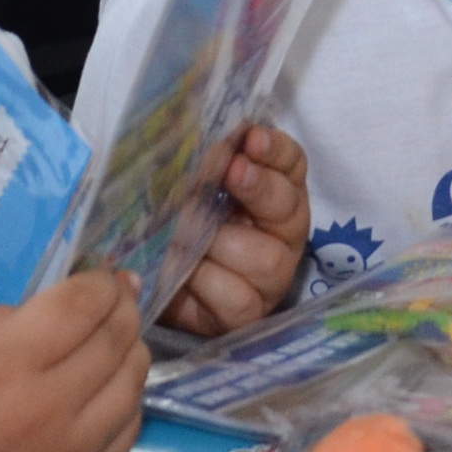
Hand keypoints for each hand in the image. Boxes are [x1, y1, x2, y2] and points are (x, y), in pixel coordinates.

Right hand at [0, 267, 147, 451]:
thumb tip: (49, 313)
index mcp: (5, 366)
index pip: (80, 307)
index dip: (100, 282)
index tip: (103, 273)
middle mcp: (51, 406)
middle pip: (115, 339)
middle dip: (123, 306)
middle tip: (120, 292)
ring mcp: (72, 450)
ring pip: (133, 383)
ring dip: (133, 348)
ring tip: (118, 335)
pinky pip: (129, 429)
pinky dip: (129, 398)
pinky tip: (112, 387)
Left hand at [159, 123, 313, 335]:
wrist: (161, 286)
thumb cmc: (183, 226)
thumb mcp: (192, 191)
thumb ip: (204, 167)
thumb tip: (191, 139)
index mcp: (276, 194)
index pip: (291, 164)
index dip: (275, 150)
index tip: (251, 137)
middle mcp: (283, 234)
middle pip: (287, 207)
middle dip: (258, 187)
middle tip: (232, 171)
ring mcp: (271, 277)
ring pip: (263, 257)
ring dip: (221, 242)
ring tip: (186, 233)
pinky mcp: (249, 314)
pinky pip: (237, 298)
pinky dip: (208, 282)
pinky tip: (186, 272)